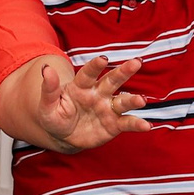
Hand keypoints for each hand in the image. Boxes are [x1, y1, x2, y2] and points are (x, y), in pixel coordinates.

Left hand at [33, 57, 149, 152]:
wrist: (62, 135)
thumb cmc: (54, 116)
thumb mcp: (47, 105)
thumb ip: (49, 88)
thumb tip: (46, 68)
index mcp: (81, 86)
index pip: (88, 73)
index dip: (95, 66)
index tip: (103, 59)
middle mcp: (98, 94)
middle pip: (112, 80)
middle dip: (124, 72)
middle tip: (136, 62)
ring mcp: (107, 108)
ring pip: (123, 101)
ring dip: (133, 100)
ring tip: (142, 100)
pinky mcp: (114, 124)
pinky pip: (127, 123)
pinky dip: (137, 124)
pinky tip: (147, 125)